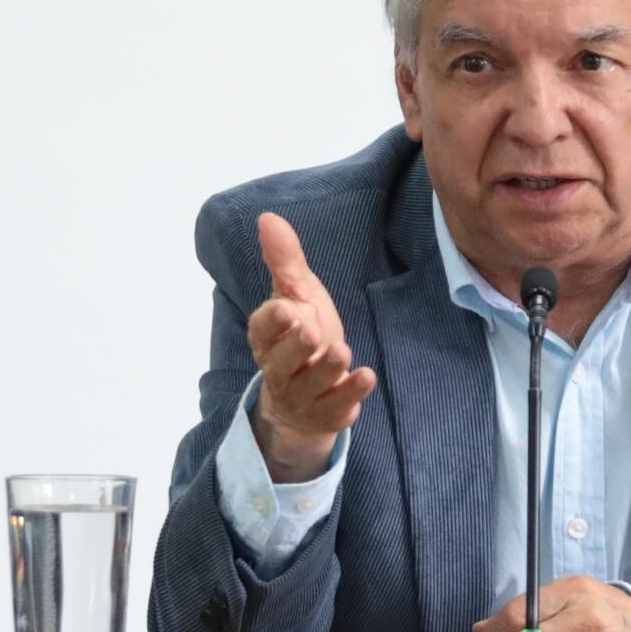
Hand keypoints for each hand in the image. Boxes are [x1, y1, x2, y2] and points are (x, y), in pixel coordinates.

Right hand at [245, 213, 374, 481]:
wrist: (309, 396)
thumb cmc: (302, 335)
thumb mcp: (297, 294)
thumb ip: (285, 260)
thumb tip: (268, 218)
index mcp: (267, 337)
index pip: (264, 329)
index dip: (274, 321)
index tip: (287, 308)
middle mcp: (279, 369)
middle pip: (282, 361)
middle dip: (296, 348)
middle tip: (312, 332)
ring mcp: (303, 395)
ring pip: (311, 386)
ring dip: (327, 370)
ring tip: (342, 351)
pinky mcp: (327, 413)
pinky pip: (337, 408)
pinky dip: (351, 394)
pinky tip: (366, 376)